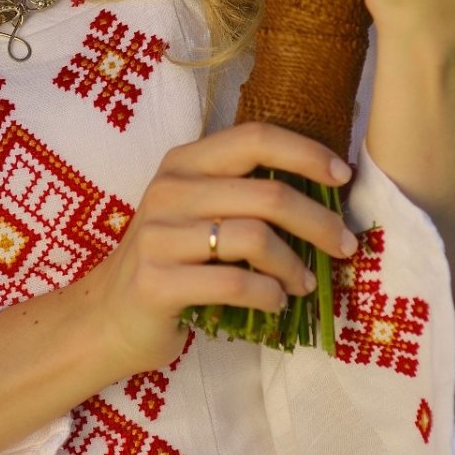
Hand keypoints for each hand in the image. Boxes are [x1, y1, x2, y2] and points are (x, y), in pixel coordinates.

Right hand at [77, 121, 358, 378]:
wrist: (109, 316)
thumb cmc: (171, 261)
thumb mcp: (197, 212)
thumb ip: (243, 195)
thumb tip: (326, 193)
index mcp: (183, 162)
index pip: (255, 138)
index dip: (306, 153)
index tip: (343, 177)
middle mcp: (169, 190)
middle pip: (267, 194)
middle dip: (319, 222)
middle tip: (345, 246)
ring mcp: (159, 235)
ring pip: (255, 238)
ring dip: (294, 265)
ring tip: (304, 283)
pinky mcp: (158, 282)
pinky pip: (235, 283)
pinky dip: (268, 295)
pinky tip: (275, 302)